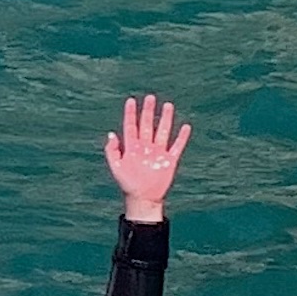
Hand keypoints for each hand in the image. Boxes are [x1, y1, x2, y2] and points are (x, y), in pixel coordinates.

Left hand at [105, 94, 189, 222]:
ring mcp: (158, 152)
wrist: (142, 198)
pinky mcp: (170, 160)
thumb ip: (112, 150)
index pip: (131, 126)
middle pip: (147, 125)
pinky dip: (181, 137)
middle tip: (150, 97)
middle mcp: (145, 146)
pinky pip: (177, 146)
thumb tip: (111, 134)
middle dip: (148, 111)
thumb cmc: (127, 183)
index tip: (131, 100)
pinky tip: (185, 126)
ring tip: (168, 105)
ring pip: (162, 131)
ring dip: (165, 119)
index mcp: (131, 147)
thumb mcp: (116, 167)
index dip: (131, 113)